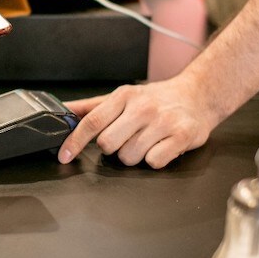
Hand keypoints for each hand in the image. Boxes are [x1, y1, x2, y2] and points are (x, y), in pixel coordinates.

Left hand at [57, 78, 217, 168]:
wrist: (197, 95)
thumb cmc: (155, 100)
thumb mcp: (121, 97)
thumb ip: (89, 107)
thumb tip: (61, 110)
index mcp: (123, 97)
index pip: (92, 122)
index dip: (74, 141)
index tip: (64, 156)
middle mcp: (142, 108)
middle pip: (108, 144)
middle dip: (113, 148)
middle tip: (126, 139)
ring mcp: (163, 121)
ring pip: (130, 157)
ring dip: (134, 156)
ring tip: (146, 141)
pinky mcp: (183, 135)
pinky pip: (154, 162)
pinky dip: (154, 159)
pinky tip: (161, 146)